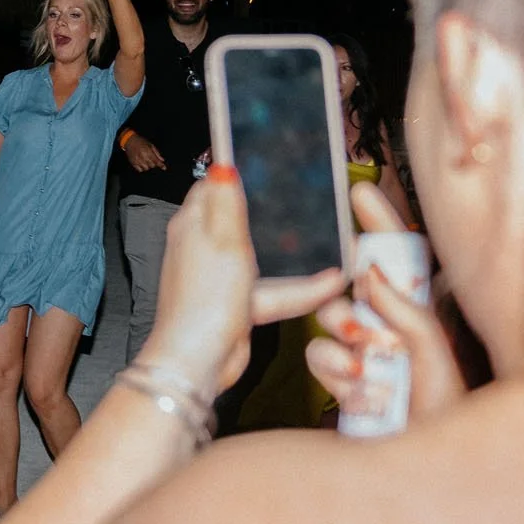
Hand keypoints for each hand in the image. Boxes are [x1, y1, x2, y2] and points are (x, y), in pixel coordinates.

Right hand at [122, 132, 166, 172]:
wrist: (129, 141)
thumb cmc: (141, 141)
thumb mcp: (150, 145)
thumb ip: (157, 153)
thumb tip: (162, 160)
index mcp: (148, 152)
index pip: (156, 161)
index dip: (161, 165)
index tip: (164, 168)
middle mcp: (143, 157)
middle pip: (152, 166)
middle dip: (153, 163)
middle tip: (151, 159)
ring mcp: (137, 161)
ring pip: (146, 169)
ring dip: (147, 166)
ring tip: (146, 160)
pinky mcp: (133, 163)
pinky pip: (140, 170)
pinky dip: (142, 168)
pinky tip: (141, 163)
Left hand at [139, 166, 343, 396]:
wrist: (198, 360)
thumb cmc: (206, 297)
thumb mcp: (222, 240)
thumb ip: (227, 201)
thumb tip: (224, 163)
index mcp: (192, 224)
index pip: (211, 186)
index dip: (236, 172)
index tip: (268, 162)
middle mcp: (203, 246)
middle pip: (239, 217)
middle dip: (269, 209)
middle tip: (304, 195)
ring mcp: (221, 275)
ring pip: (260, 255)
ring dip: (290, 251)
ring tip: (326, 237)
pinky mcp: (237, 302)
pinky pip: (272, 288)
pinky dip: (299, 287)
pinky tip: (331, 284)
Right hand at [308, 181, 467, 423]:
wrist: (428, 468)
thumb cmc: (447, 413)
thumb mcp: (435, 357)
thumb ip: (404, 312)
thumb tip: (368, 272)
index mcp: (418, 312)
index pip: (397, 257)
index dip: (378, 222)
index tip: (359, 191)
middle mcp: (388, 327)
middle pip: (346, 291)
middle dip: (346, 310)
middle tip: (363, 335)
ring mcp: (362, 354)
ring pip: (326, 326)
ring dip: (342, 348)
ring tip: (368, 373)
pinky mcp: (342, 382)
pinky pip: (319, 361)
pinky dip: (339, 379)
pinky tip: (366, 398)